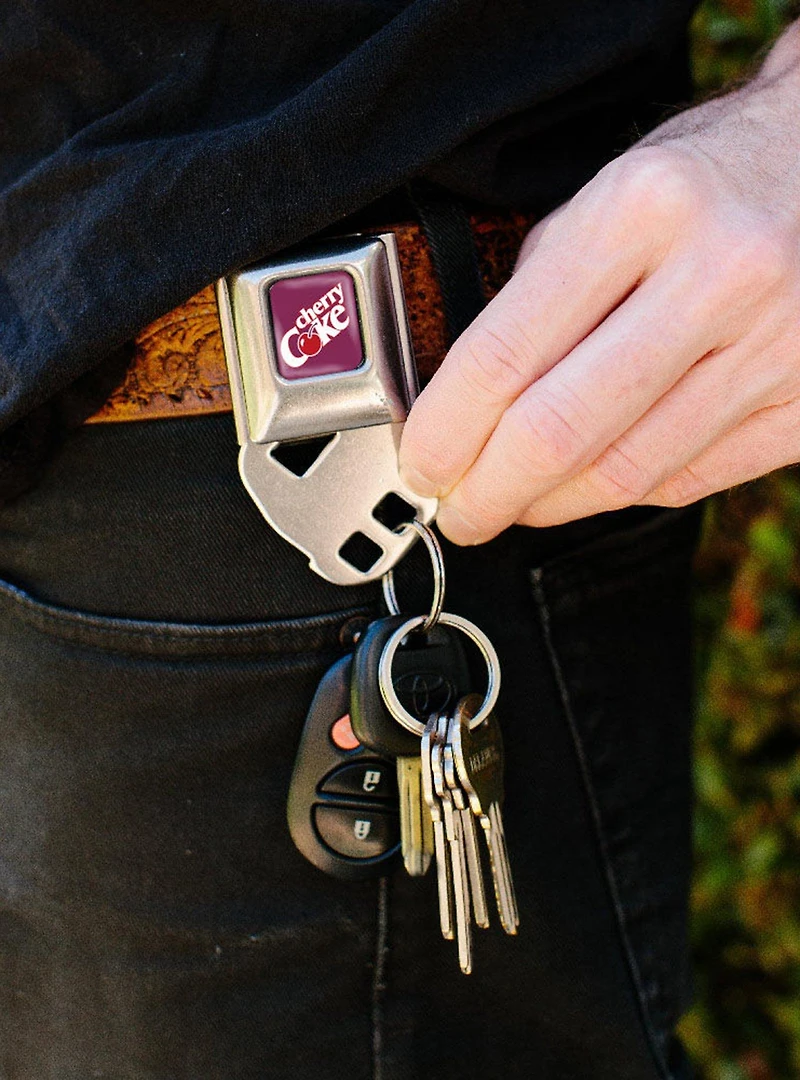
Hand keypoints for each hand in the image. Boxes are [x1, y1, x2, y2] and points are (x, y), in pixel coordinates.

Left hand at [399, 24, 799, 543]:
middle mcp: (718, 276)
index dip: (445, 431)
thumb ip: (539, 293)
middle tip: (456, 511)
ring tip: (513, 502)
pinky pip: (687, 479)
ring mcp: (773, 345)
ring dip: (548, 505)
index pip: (504, 355)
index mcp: (642, 209)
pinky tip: (584, 487)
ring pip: (624, 473)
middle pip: (559, 432)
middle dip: (486, 492)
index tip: (420, 465)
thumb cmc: (706, 180)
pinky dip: (618, 495)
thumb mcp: (608, 196)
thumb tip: (467, 404)